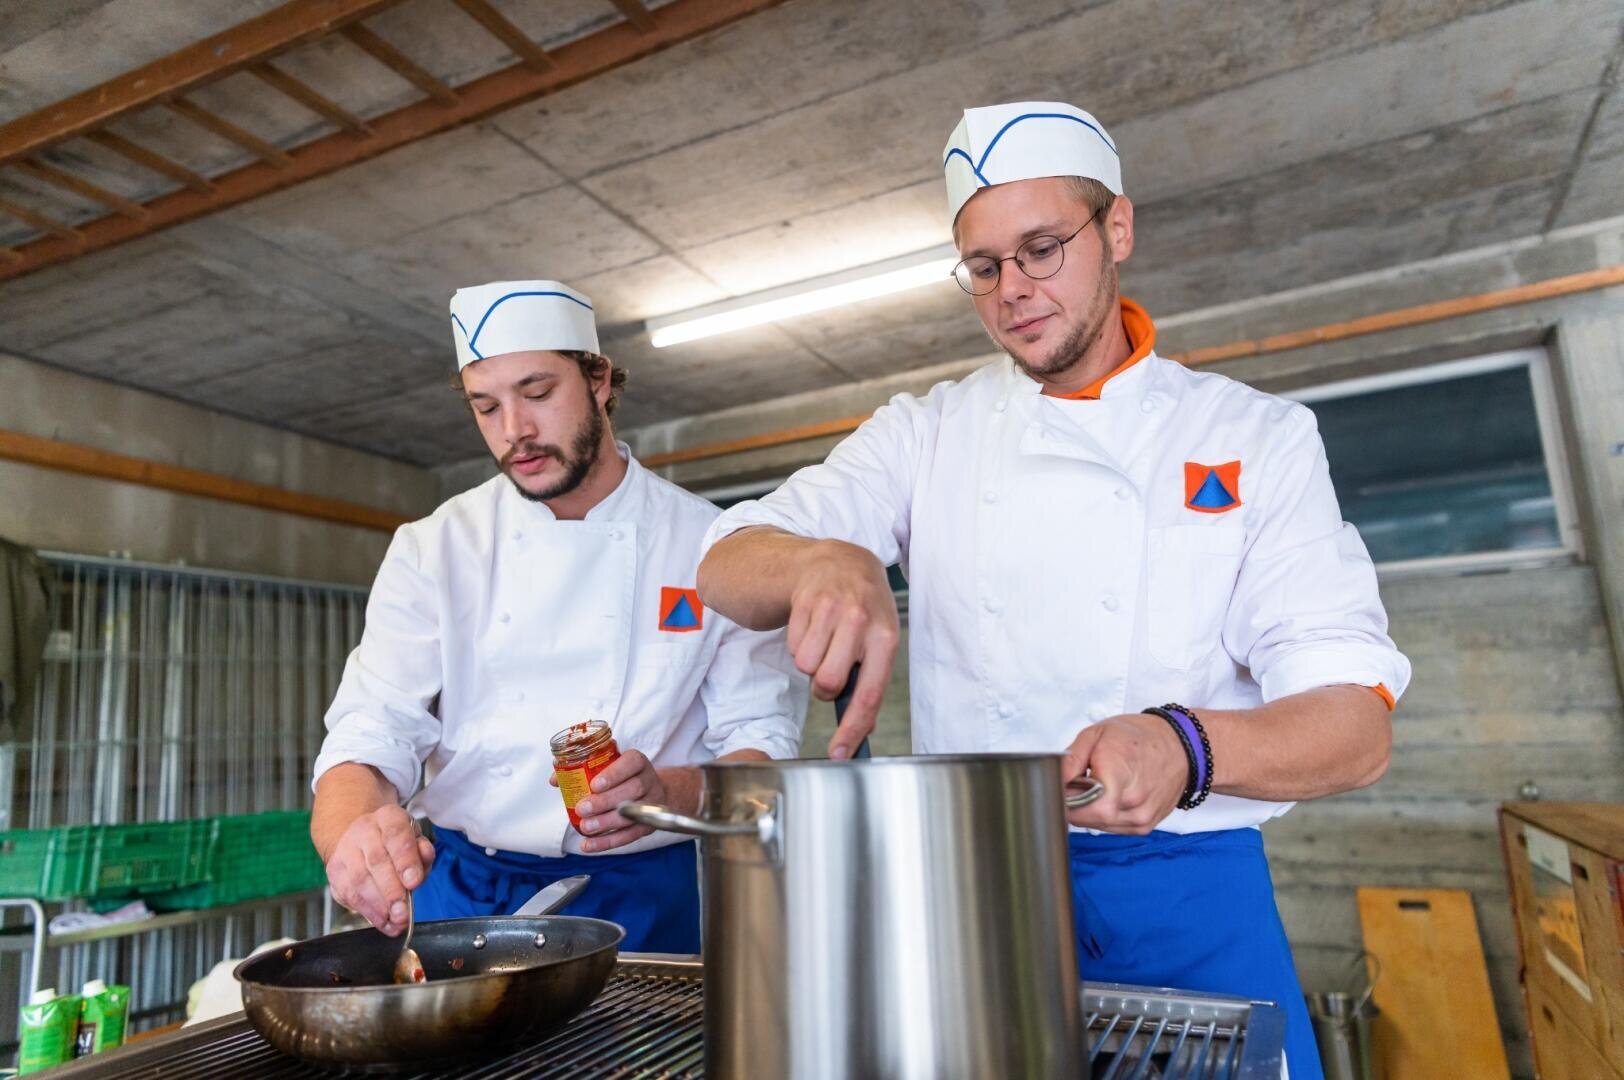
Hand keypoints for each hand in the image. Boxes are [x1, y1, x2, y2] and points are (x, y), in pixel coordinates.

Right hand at [324, 804, 433, 935]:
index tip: (414, 882)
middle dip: (392, 891)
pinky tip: (384, 922)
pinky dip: (369, 912)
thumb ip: (423, 853)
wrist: (363, 840)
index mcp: (388, 817)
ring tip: (396, 921)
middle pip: (376, 861)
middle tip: (404, 912)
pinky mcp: (334, 870)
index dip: (405, 860)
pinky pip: (349, 894)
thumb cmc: (396, 844)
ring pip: (360, 880)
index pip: (396, 834)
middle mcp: (363, 830)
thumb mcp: (416, 841)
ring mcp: (345, 850)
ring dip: (380, 906)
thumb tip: (422, 862)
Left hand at [567, 750, 686, 852]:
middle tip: (583, 809)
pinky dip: (609, 842)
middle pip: (633, 790)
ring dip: (607, 823)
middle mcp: (649, 780)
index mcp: (638, 761)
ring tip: (585, 827)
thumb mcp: (608, 767)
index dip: (614, 774)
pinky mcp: (648, 824)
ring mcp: (652, 803)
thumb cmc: (622, 777)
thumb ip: (582, 770)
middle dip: (606, 801)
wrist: (651, 791)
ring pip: (633, 814)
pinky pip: (631, 835)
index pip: (631, 762)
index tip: (594, 785)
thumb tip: (555, 780)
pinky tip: (589, 844)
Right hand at [787, 539, 899, 758]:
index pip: (869, 694)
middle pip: (827, 684)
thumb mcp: (880, 637)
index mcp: (885, 636)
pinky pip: (793, 646)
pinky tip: (813, 624)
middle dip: (825, 685)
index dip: (853, 729)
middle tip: (832, 666)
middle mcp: (860, 621)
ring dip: (811, 662)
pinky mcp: (806, 601)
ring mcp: (831, 608)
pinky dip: (799, 643)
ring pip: (806, 666)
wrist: (840, 561)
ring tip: (824, 640)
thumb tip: (860, 728)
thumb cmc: (864, 608)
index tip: (840, 753)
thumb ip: (872, 680)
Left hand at [1061, 714, 1188, 834]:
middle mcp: (1131, 800)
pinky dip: (1105, 815)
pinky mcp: (1145, 826)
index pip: (1078, 807)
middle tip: (1079, 784)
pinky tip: (1113, 796)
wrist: (1181, 747)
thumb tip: (1053, 780)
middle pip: (1085, 818)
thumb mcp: (1096, 733)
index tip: (1063, 787)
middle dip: (1075, 804)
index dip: (1064, 799)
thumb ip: (1070, 759)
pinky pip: (1113, 828)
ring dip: (1090, 811)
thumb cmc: (1139, 737)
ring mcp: (1140, 817)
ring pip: (1097, 826)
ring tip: (1099, 787)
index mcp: (1117, 772)